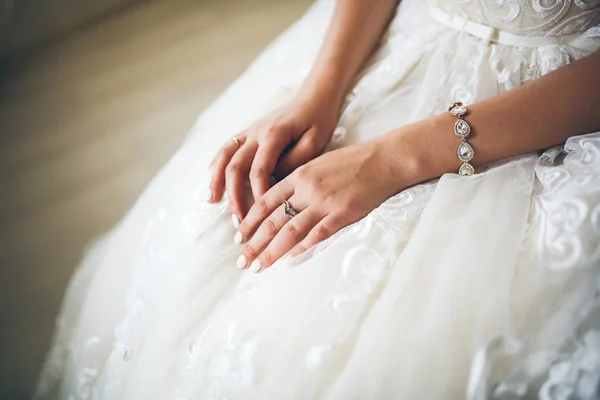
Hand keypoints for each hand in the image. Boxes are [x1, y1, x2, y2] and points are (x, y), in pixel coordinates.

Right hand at [208, 92, 340, 223]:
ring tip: (213, 200)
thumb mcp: (315, 142)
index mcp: (273, 135)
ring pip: (225, 156)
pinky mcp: (248, 132)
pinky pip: (227, 148)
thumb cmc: (318, 120)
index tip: (261, 215)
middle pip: (236, 167)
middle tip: (238, 220)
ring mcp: (249, 131)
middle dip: (234, 196)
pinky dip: (216, 164)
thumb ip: (294, 162)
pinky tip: (212, 179)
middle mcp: (256, 132)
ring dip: (217, 179)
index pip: (259, 171)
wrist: (314, 97)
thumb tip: (275, 182)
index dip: (258, 195)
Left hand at [234, 138, 408, 271]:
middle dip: (254, 242)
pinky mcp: (342, 214)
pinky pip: (317, 234)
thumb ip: (298, 182)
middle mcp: (307, 189)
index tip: (238, 236)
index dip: (249, 220)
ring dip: (272, 251)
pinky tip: (289, 260)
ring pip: (290, 231)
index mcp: (299, 176)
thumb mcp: (318, 164)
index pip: (266, 201)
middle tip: (241, 260)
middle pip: (273, 220)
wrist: (383, 160)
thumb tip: (280, 204)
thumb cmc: (352, 162)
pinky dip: (302, 248)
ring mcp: (324, 202)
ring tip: (258, 266)